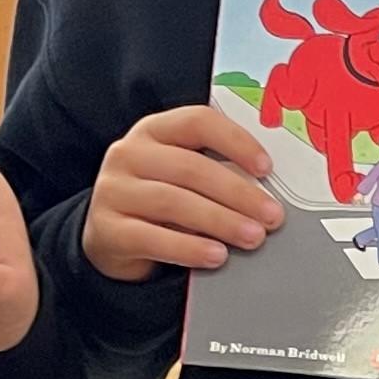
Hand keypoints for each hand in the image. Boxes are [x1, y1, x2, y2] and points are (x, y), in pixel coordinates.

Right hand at [83, 104, 282, 282]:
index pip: (197, 122)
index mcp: (154, 131)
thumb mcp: (183, 178)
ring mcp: (113, 190)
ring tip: (253, 237)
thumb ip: (216, 172)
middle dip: (238, 193)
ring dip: (221, 221)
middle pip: (190, 167)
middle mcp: (129, 154)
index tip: (266, 167)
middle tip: (272, 216)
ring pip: (173, 202)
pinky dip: (189, 248)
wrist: (112, 237)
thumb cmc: (160, 202)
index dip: (235, 141)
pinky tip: (216, 256)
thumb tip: (267, 193)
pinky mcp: (106, 229)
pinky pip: (152, 238)